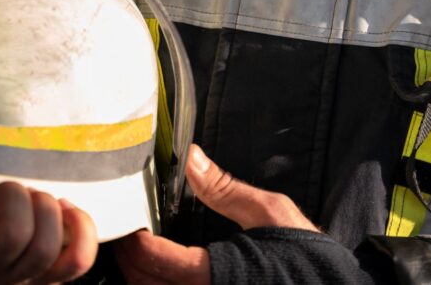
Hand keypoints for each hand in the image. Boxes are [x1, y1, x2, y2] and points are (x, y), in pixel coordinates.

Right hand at [0, 181, 97, 284]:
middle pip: (15, 235)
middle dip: (14, 198)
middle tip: (4, 187)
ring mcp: (19, 282)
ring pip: (45, 248)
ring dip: (45, 209)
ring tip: (32, 196)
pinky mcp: (48, 279)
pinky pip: (77, 261)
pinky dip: (79, 229)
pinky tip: (65, 209)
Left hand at [114, 144, 316, 283]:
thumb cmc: (303, 252)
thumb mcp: (267, 212)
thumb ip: (223, 188)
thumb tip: (192, 158)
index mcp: (217, 273)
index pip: (154, 260)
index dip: (134, 241)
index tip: (132, 224)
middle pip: (145, 284)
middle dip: (129, 260)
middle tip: (127, 235)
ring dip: (141, 276)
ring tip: (140, 253)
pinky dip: (159, 284)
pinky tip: (163, 271)